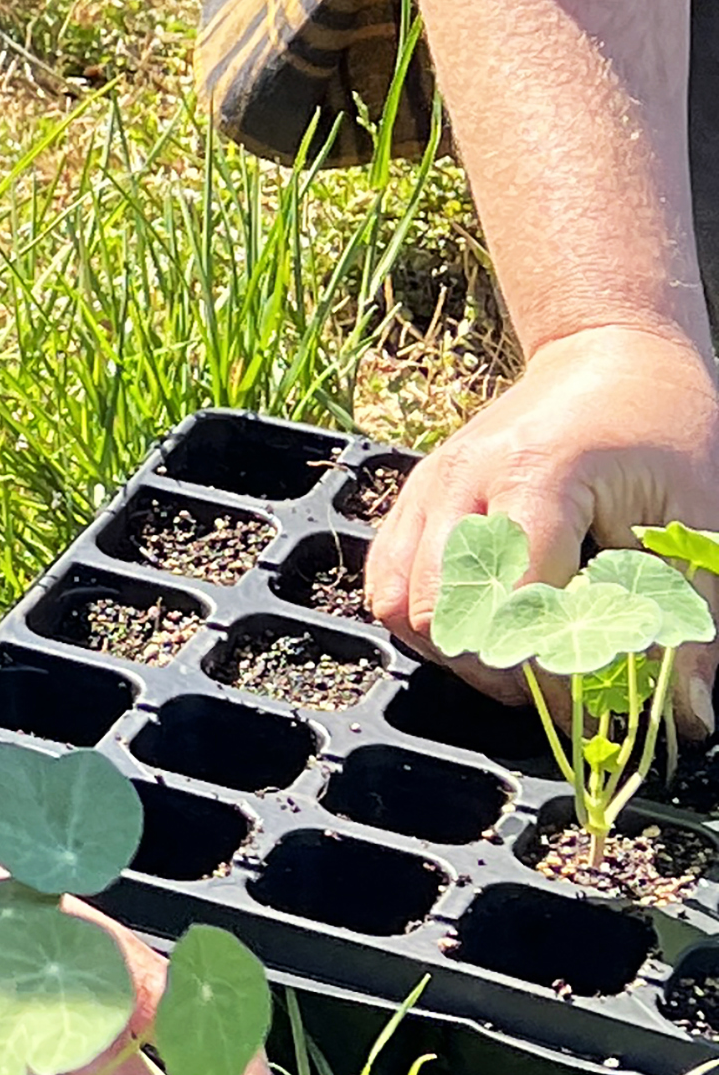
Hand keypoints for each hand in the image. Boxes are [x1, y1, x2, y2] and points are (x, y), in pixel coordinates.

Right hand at [370, 323, 718, 731]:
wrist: (607, 355)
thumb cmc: (662, 429)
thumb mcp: (697, 521)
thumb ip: (688, 622)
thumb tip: (685, 719)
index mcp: (536, 474)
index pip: (518, 604)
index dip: (557, 669)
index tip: (605, 699)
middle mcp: (462, 479)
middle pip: (444, 614)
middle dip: (502, 668)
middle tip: (563, 685)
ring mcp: (427, 486)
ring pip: (401, 605)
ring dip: (457, 649)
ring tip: (521, 657)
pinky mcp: (414, 495)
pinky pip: (387, 580)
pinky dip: (427, 621)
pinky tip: (485, 624)